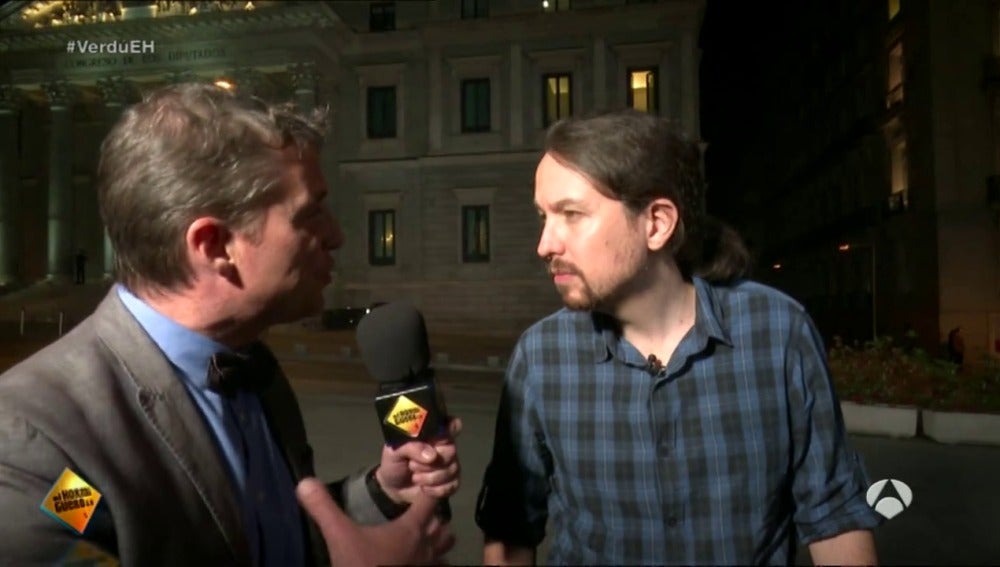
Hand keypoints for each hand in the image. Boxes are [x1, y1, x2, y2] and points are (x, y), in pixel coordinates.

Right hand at [297, 477, 454, 565]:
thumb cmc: (362, 565)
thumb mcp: (339, 537)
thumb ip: (324, 509)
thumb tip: (305, 482)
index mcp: (411, 528)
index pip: (431, 500)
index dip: (429, 491)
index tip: (422, 486)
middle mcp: (427, 546)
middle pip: (443, 526)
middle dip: (435, 520)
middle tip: (421, 517)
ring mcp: (429, 566)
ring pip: (446, 548)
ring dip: (439, 543)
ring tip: (424, 541)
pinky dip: (437, 564)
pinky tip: (420, 564)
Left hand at [376, 417, 461, 503]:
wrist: (394, 488)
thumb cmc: (395, 462)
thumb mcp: (394, 451)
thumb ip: (411, 447)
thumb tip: (432, 456)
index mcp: (433, 433)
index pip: (451, 424)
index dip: (451, 428)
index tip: (439, 439)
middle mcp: (445, 446)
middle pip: (451, 451)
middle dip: (429, 463)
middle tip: (412, 464)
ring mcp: (451, 464)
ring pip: (451, 470)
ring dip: (429, 478)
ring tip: (415, 476)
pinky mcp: (452, 482)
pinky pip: (451, 485)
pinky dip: (434, 490)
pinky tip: (424, 488)